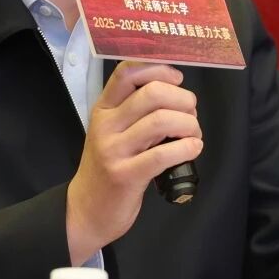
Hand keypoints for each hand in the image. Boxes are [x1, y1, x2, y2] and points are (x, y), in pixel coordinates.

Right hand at [65, 61, 201, 264]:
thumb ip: (137, 112)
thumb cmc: (108, 167)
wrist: (86, 210)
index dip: (158, 68)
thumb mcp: (114, 132)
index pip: (127, 73)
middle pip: (151, 93)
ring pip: (161, 120)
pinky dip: (187, 148)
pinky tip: (192, 149)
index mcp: (104, 109)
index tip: (177, 78)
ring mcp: (114, 150)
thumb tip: (176, 93)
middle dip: (183, 99)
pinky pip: (162, 155)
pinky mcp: (125, 175)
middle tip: (190, 113)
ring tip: (193, 134)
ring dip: (189, 124)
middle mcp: (106, 125)